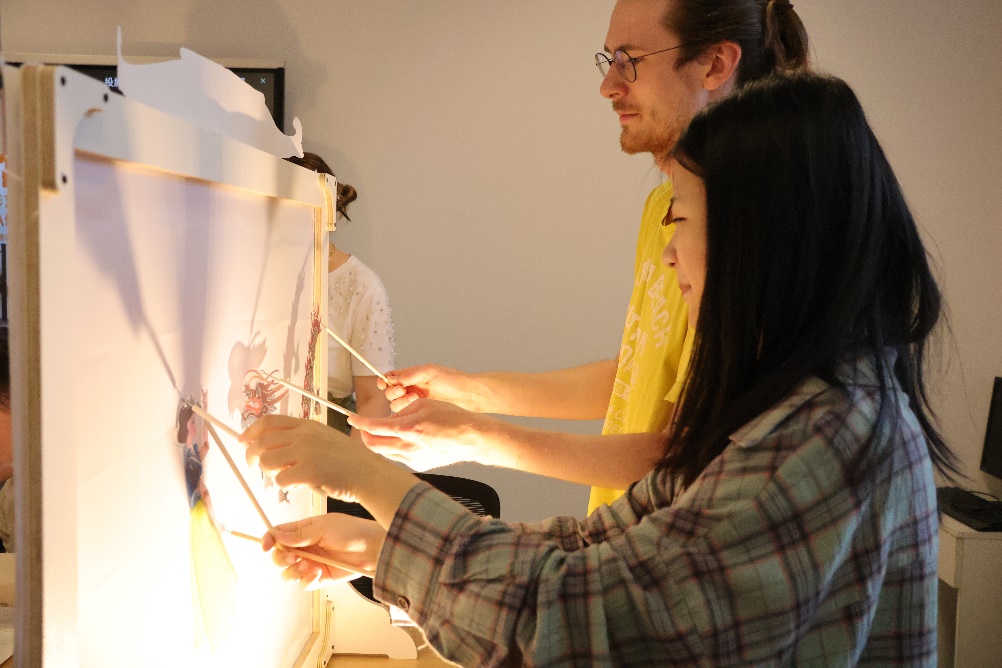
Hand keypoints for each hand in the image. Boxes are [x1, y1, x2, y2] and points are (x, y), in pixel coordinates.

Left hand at [241, 414, 385, 502]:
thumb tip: (271, 446)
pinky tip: (297, 485)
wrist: (369, 474)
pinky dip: (284, 486)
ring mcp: (306, 452)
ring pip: (267, 462)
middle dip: (251, 455)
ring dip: (269, 473)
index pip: (268, 422)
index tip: (243, 441)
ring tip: (282, 477)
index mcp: (307, 425)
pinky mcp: (308, 471)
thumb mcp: (324, 438)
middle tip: (253, 466)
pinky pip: (280, 480)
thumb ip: (300, 438)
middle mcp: (304, 435)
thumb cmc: (348, 461)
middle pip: (261, 441)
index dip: (250, 431)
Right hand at [261, 513, 385, 589]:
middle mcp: (304, 547)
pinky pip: (303, 584)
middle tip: (291, 558)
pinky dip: (306, 580)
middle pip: (279, 556)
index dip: (268, 539)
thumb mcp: (324, 527)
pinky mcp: (319, 578)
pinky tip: (316, 573)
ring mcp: (310, 563)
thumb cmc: (351, 531)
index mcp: (303, 530)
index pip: (278, 534)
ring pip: (288, 572)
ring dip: (293, 571)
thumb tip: (277, 536)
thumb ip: (301, 533)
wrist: (372, 548)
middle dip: (280, 558)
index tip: (265, 546)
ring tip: (308, 566)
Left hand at [348, 399, 493, 470]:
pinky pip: (399, 457)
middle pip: (374, 445)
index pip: (374, 427)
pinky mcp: (419, 465)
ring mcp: (413, 459)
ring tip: (387, 431)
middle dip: (365, 435)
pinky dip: (395, 448)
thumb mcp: (424, 405)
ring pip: (385, 453)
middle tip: (365, 427)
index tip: (352, 418)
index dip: (360, 422)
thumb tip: (390, 420)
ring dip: (380, 442)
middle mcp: (408, 447)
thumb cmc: (452, 417)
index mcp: (408, 429)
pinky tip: (404, 440)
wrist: (471, 437)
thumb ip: (402, 411)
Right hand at [379, 364, 482, 412]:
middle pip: (391, 393)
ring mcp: (416, 403)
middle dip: (393, 391)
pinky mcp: (421, 414)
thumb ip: (411, 374)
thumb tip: (392, 379)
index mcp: (413, 376)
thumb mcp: (430, 372)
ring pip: (396, 405)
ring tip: (415, 398)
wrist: (469, 395)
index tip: (384, 383)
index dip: (385, 380)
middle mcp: (412, 389)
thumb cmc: (453, 380)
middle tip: (403, 390)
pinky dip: (406, 412)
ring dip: (401, 401)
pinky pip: (406, 415)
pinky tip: (416, 407)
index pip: (391, 378)